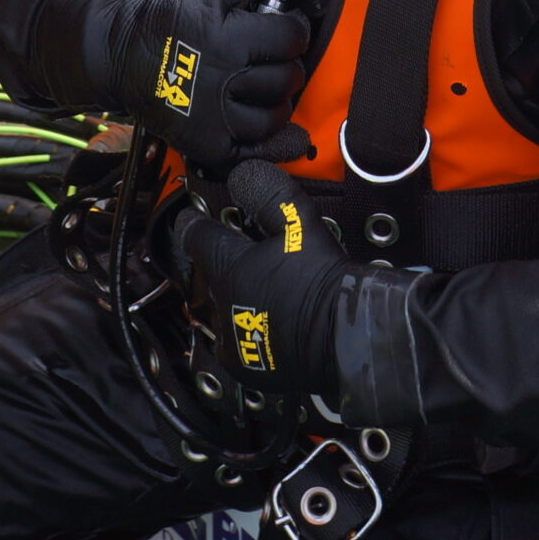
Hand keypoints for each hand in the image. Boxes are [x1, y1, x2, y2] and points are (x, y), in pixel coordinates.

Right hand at [88, 0, 309, 168]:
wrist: (119, 54)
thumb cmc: (166, 21)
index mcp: (227, 38)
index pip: (288, 38)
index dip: (295, 32)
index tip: (290, 30)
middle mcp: (224, 80)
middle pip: (285, 79)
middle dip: (290, 67)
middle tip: (280, 61)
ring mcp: (215, 117)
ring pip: (273, 116)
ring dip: (280, 102)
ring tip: (272, 91)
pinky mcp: (206, 143)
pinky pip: (252, 152)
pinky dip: (273, 146)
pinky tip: (284, 136)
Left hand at [170, 160, 351, 397]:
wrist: (343, 337)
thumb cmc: (322, 281)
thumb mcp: (298, 222)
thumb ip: (268, 193)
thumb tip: (245, 173)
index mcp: (228, 267)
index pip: (195, 235)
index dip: (195, 221)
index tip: (194, 218)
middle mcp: (221, 303)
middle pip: (210, 273)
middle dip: (225, 263)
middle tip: (250, 255)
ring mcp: (232, 338)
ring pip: (222, 308)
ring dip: (236, 298)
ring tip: (265, 290)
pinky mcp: (246, 367)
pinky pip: (237, 343)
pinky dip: (248, 332)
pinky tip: (269, 322)